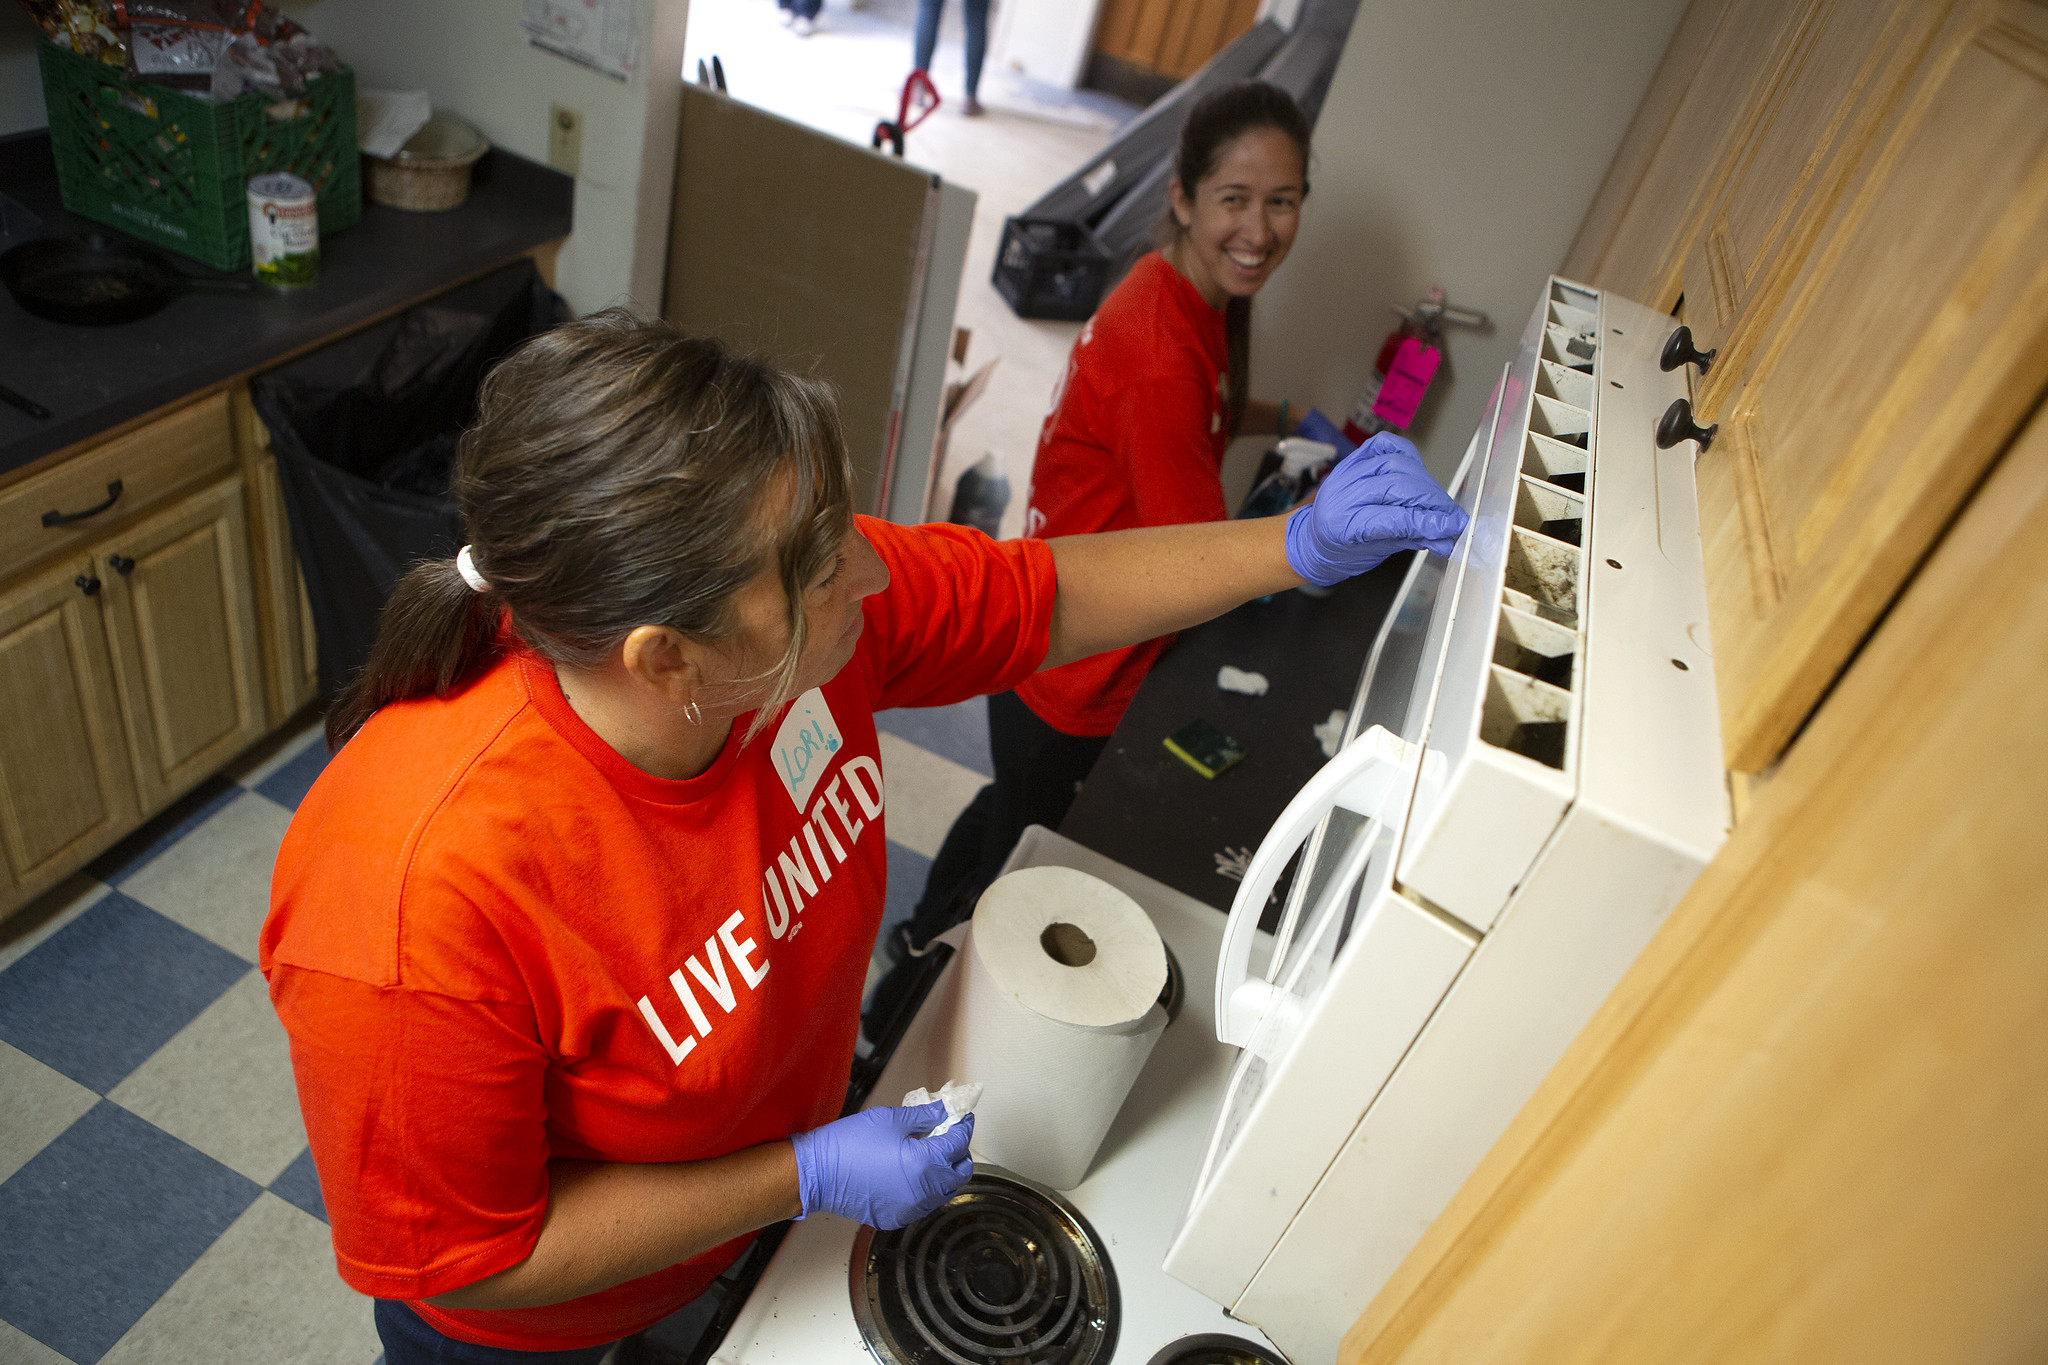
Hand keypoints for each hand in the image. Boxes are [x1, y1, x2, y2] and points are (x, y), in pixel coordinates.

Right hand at [790, 1101, 973, 1229]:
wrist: (818, 1174)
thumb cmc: (848, 1145)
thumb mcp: (890, 1119)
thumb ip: (923, 1116)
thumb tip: (942, 1111)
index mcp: (925, 1164)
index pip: (958, 1144)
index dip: (963, 1127)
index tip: (962, 1119)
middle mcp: (923, 1192)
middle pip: (959, 1173)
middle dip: (960, 1152)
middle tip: (950, 1136)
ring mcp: (910, 1209)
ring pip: (944, 1192)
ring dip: (945, 1173)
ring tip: (932, 1154)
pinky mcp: (897, 1217)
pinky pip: (923, 1204)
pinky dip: (927, 1190)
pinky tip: (914, 1174)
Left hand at [1283, 433, 1467, 585]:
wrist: (1315, 538)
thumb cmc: (1343, 550)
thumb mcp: (1377, 552)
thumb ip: (1412, 538)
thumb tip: (1447, 536)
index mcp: (1342, 525)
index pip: (1393, 518)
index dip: (1427, 521)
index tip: (1451, 527)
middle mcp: (1341, 494)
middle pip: (1397, 486)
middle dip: (1431, 500)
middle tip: (1451, 515)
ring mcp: (1346, 472)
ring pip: (1395, 465)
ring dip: (1424, 482)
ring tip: (1438, 501)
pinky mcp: (1352, 459)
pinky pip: (1383, 445)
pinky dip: (1406, 455)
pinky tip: (1418, 471)